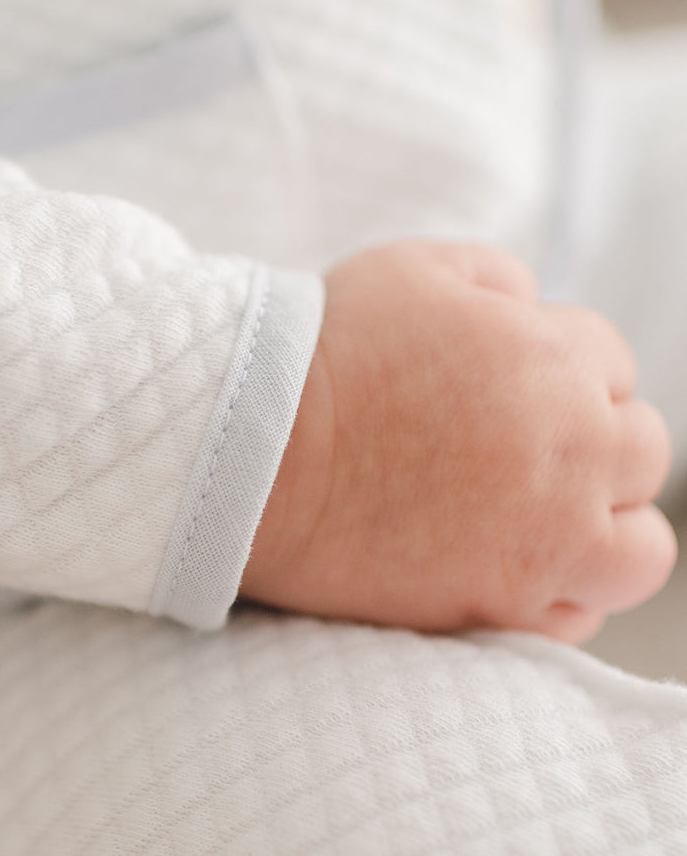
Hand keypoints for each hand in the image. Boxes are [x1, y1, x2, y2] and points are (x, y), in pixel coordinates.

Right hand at [240, 241, 676, 642]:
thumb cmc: (320, 352)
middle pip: (639, 452)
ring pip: (638, 552)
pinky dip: (556, 594)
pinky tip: (505, 563)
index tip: (506, 384)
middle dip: (590, 439)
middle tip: (517, 444)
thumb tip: (531, 307)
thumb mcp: (409, 269)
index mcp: (550, 362)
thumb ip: (496, 276)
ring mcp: (541, 542)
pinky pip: (577, 619)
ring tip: (540, 515)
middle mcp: (567, 455)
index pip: (612, 364)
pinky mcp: (498, 609)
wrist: (250, 450)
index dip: (558, 368)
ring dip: (603, 527)